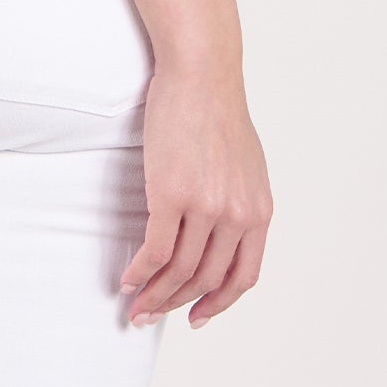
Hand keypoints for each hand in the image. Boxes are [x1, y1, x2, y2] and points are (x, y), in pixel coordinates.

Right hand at [120, 62, 272, 329]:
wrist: (201, 71)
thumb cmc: (216, 107)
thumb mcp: (244, 164)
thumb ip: (239, 200)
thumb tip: (222, 228)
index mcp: (257, 211)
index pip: (242, 276)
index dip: (218, 302)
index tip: (197, 314)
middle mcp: (237, 216)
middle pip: (206, 279)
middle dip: (176, 304)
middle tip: (152, 315)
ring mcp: (205, 207)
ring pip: (179, 271)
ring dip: (154, 295)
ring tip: (135, 305)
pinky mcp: (172, 194)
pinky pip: (155, 250)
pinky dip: (140, 271)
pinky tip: (128, 278)